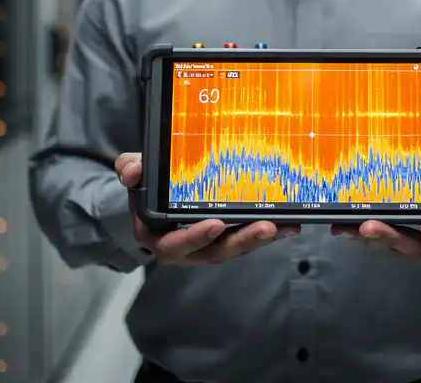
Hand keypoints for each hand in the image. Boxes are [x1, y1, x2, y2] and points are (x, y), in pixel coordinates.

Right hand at [115, 153, 299, 266]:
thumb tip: (133, 170)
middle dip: (240, 241)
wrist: (157, 196)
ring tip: (282, 226)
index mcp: (158, 236)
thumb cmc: (148, 187)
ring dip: (259, 239)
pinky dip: (270, 234)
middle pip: (214, 251)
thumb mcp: (135, 174)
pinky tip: (290, 224)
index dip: (196, 237)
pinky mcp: (227, 241)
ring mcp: (208, 247)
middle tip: (264, 227)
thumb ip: (131, 169)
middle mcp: (185, 250)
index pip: (176, 242)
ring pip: (235, 249)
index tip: (216, 223)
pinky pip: (248, 241)